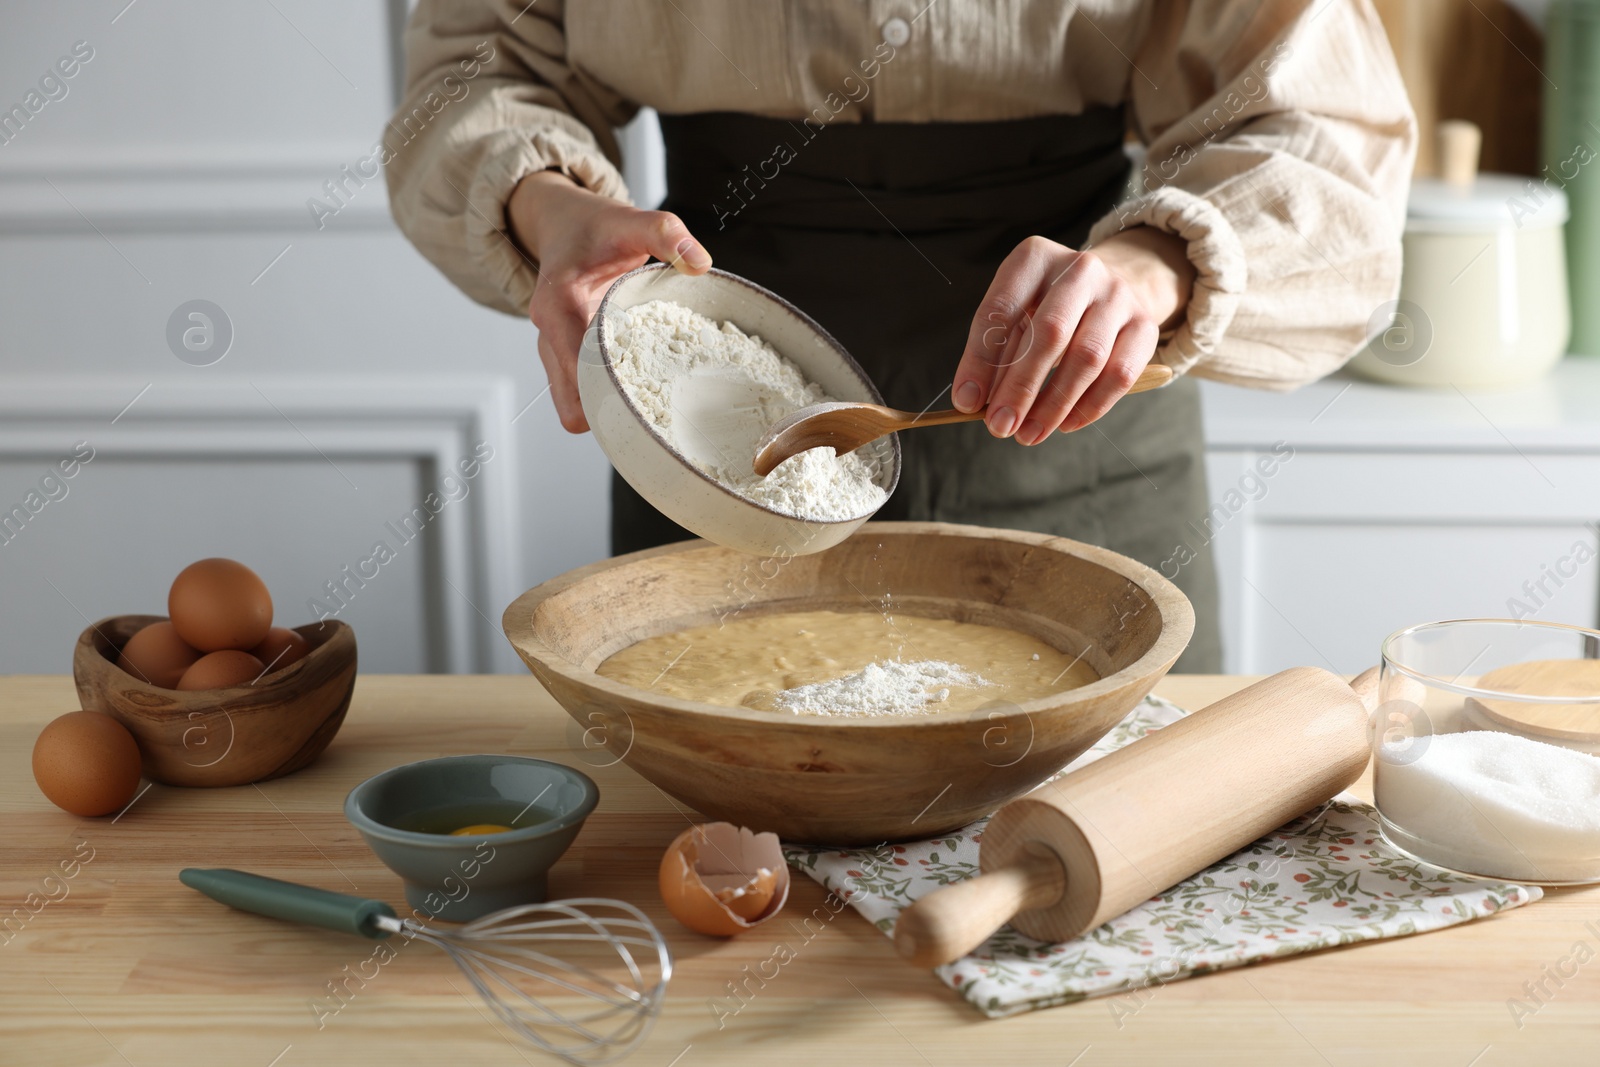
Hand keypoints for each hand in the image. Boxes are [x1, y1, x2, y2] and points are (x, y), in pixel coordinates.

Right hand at [508, 171, 712, 432]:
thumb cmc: (594, 227)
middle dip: (610, 415)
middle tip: (657, 415)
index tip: (643, 403)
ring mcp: (556, 352)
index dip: (605, 394)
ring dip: (610, 409)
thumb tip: (699, 263)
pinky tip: (645, 388)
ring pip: (575, 405)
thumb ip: (665, 234)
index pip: (574, 369)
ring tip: (655, 407)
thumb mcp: (630, 220)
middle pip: (571, 403)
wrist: (564, 225)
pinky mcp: (569, 358)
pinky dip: (610, 395)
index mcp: (556, 307)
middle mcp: (549, 336)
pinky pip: (585, 393)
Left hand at [951, 227, 1193, 444]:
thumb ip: (995, 354)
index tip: (966, 401)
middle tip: (999, 426)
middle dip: (1020, 387)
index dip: (980, 359)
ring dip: (1054, 405)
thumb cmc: (1047, 307)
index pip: (1001, 309)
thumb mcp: (1015, 314)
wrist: (1112, 286)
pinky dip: (1089, 407)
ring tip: (1028, 434)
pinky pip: (1120, 374)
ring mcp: (1118, 295)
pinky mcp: (1145, 324)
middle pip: (1050, 333)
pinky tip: (1065, 426)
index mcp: (1035, 258)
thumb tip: (974, 403)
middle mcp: (1080, 269)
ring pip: (1088, 357)